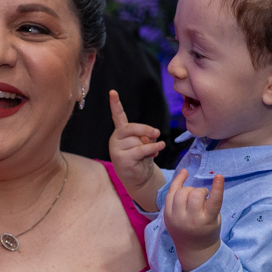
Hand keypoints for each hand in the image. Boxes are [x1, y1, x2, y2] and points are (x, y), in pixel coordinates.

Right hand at [108, 89, 164, 210]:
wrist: (139, 179)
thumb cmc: (142, 159)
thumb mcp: (145, 144)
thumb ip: (146, 137)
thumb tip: (148, 138)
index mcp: (122, 132)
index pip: (118, 116)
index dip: (115, 104)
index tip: (112, 92)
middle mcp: (116, 138)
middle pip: (132, 127)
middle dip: (146, 130)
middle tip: (156, 133)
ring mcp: (116, 148)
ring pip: (138, 140)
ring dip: (150, 146)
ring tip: (153, 152)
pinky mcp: (120, 158)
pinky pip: (140, 150)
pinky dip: (152, 149)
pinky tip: (159, 149)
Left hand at [164, 168, 222, 271]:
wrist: (193, 249)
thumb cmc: (208, 230)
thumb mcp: (215, 219)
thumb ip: (209, 204)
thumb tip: (198, 188)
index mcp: (207, 221)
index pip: (214, 203)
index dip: (217, 188)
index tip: (219, 176)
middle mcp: (191, 220)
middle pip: (195, 194)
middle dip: (201, 191)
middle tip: (203, 197)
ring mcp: (176, 218)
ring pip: (181, 192)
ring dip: (190, 189)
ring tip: (193, 195)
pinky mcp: (167, 216)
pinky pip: (169, 194)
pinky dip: (177, 182)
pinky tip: (184, 174)